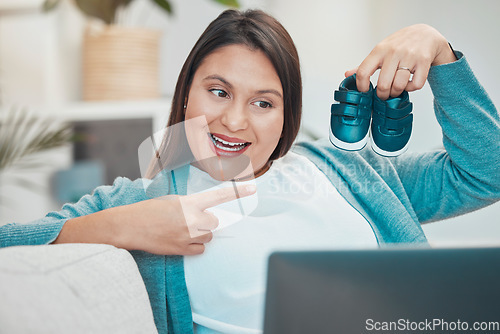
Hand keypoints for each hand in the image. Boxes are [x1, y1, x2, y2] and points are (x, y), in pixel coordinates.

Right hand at [113, 184, 255, 255]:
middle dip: (207, 222)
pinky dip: (194, 246)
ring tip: (182, 230)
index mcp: (190, 202)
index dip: (238, 193)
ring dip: (201, 234)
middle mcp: (192, 218)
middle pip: (215, 223)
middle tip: (191, 221)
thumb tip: (203, 212)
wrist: (130, 226)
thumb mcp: (172, 200)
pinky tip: (181, 240)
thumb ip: (191, 205)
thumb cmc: (149, 210)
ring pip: (208, 236)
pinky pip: (200, 249)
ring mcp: (188, 235)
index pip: (219, 196)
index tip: (253, 189)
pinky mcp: (182, 249)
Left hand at [345, 24, 456, 99]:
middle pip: (383, 85)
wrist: (425, 34)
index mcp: (379, 50)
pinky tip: (409, 83)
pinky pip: (415, 85)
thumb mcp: (380, 51)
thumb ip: (365, 65)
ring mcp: (409, 56)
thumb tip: (347, 75)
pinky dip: (411, 88)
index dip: (362, 87)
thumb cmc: (400, 45)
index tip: (365, 91)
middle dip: (382, 95)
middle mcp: (393, 52)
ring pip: (398, 86)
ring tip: (396, 89)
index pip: (363, 72)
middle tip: (384, 94)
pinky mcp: (423, 61)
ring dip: (396, 93)